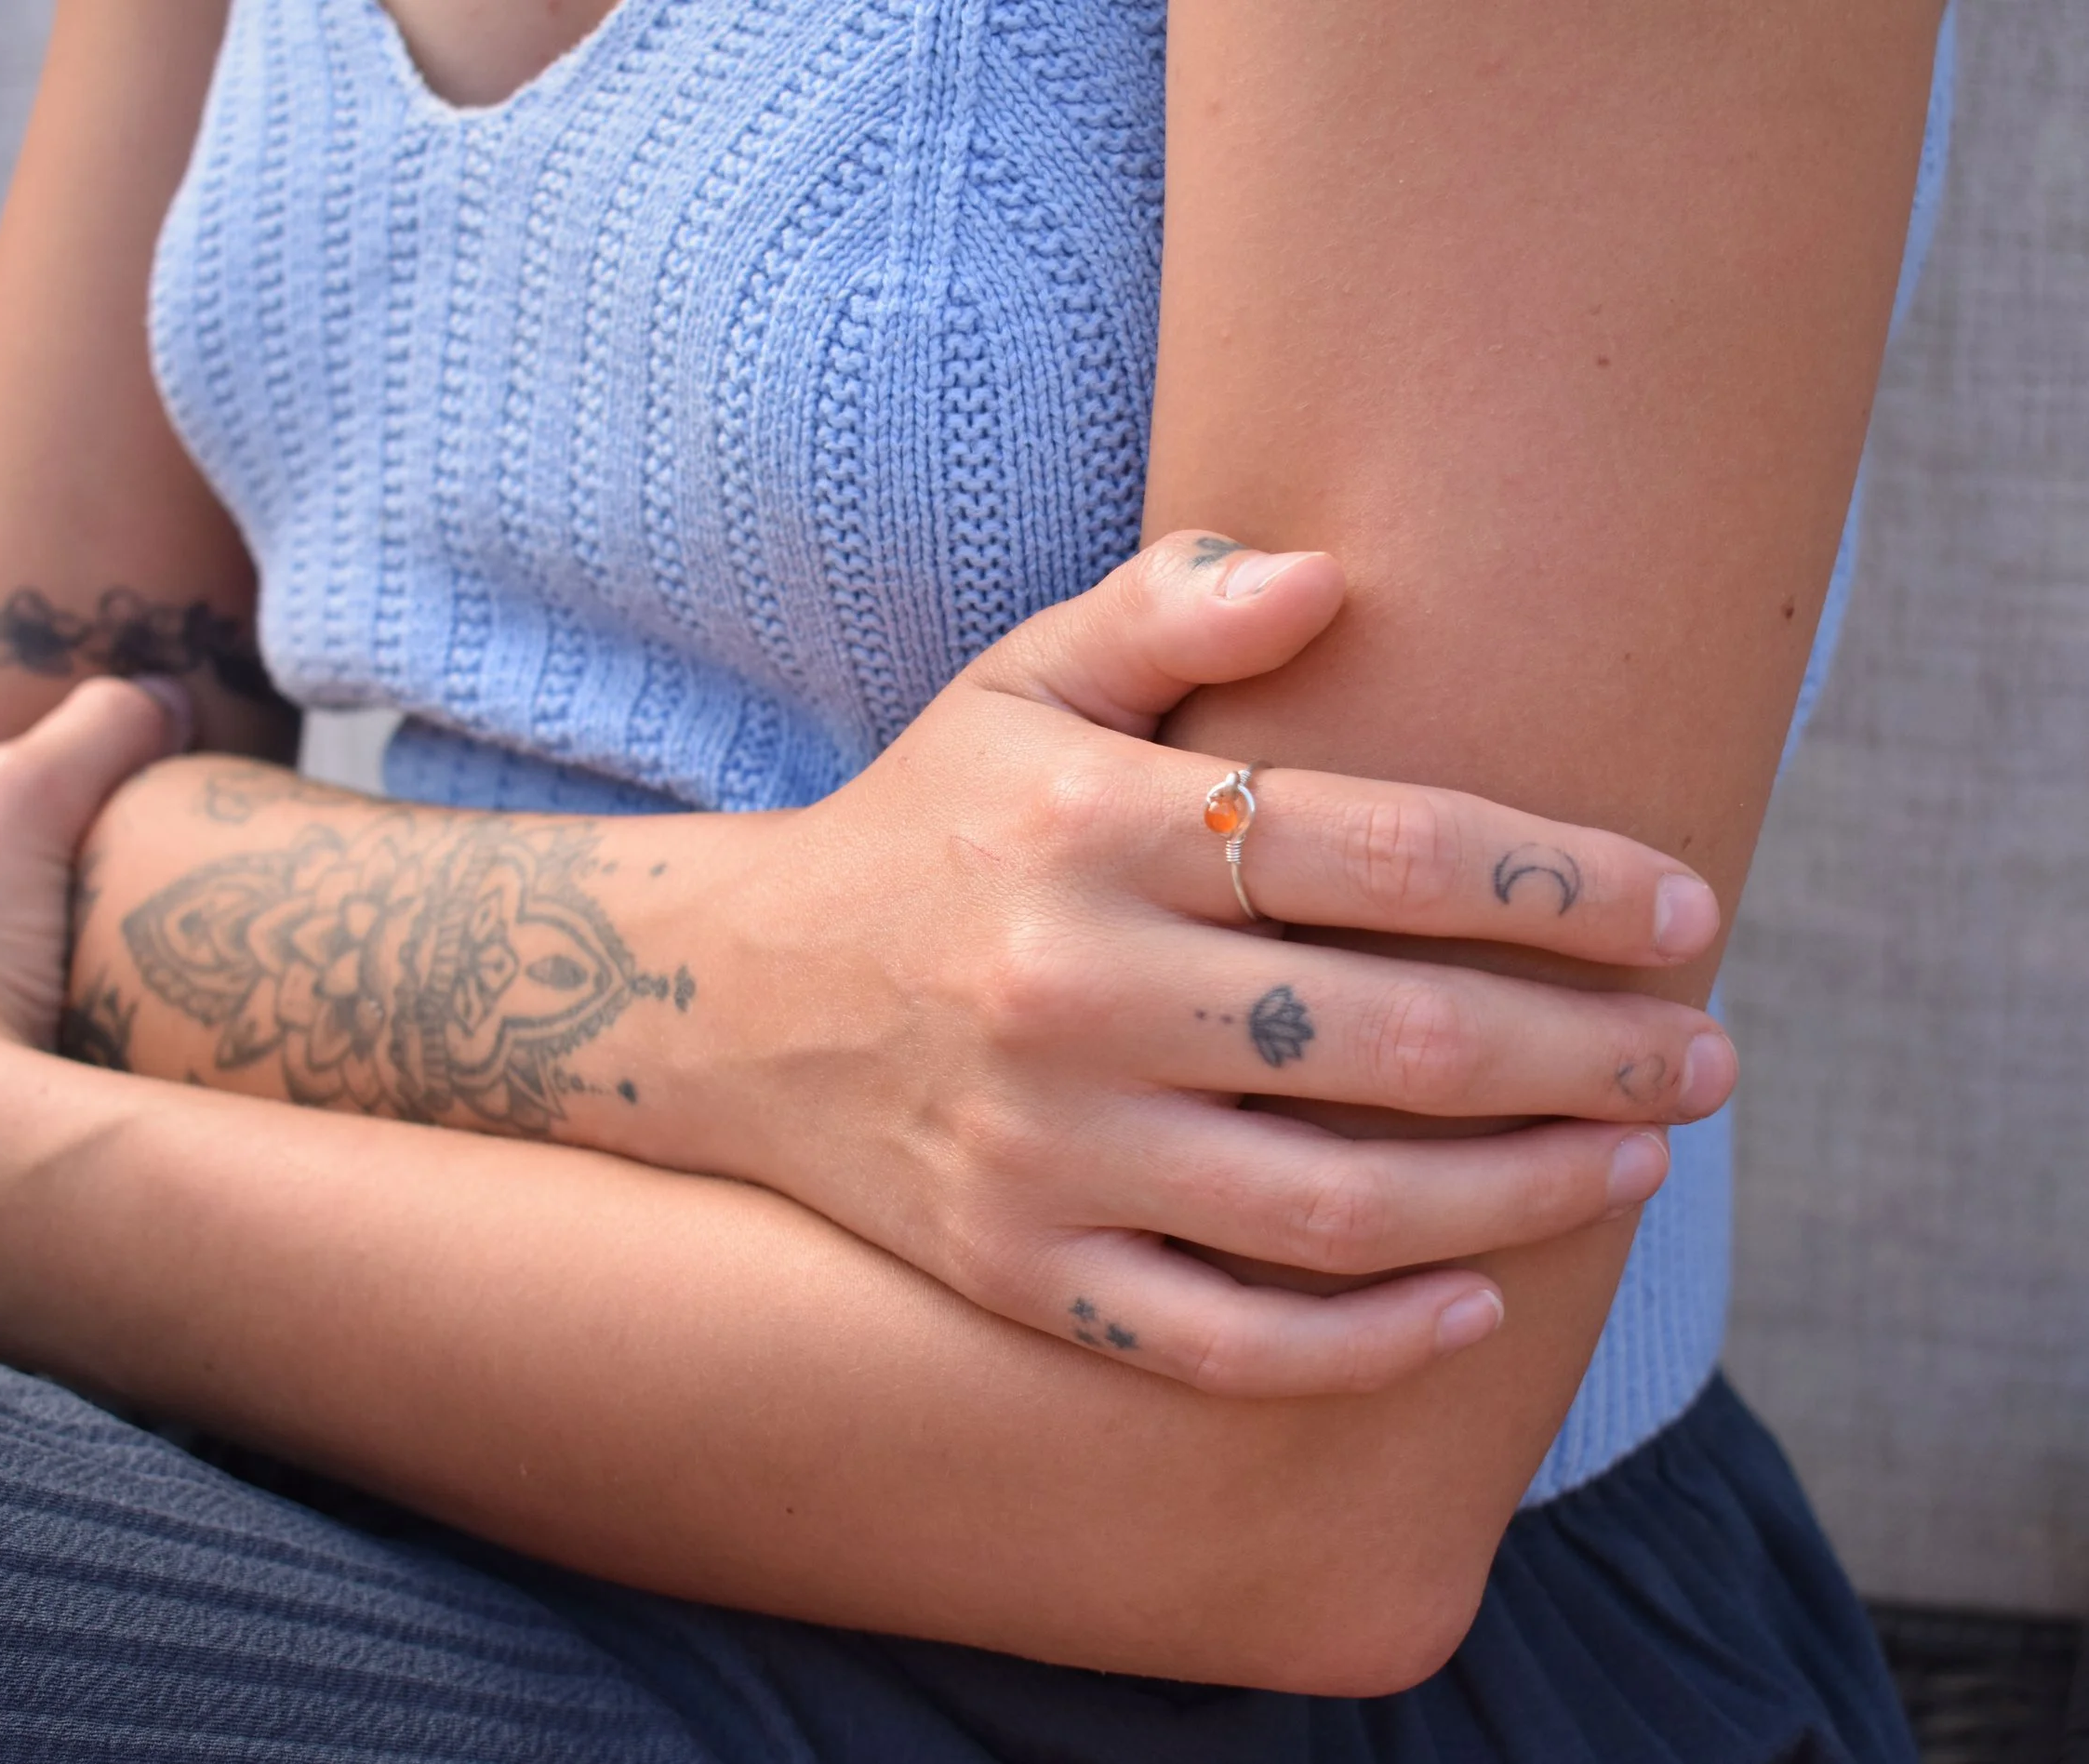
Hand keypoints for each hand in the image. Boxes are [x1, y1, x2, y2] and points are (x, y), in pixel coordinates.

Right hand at [668, 532, 1735, 1395]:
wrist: (734, 1001)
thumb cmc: (926, 829)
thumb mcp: (1016, 684)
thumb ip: (1165, 613)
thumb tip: (1332, 572)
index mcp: (1092, 830)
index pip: (1384, 849)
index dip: (1564, 886)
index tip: (1686, 912)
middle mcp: (1070, 992)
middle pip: (1396, 1036)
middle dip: (1594, 1050)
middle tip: (1712, 1055)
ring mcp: (1044, 1151)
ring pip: (1338, 1206)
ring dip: (1524, 1193)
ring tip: (1634, 1163)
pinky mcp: (1020, 1271)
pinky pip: (1224, 1342)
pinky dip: (1367, 1342)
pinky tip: (1474, 1304)